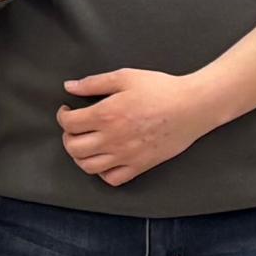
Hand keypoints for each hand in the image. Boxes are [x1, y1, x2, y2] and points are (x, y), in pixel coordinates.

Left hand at [59, 67, 215, 188]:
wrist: (192, 107)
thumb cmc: (161, 89)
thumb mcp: (125, 77)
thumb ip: (93, 83)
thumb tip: (69, 87)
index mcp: (106, 114)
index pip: (69, 123)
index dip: (62, 116)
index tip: (68, 110)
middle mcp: (112, 138)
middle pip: (73, 148)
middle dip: (67, 137)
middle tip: (74, 128)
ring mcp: (126, 155)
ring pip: (88, 166)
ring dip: (80, 156)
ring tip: (86, 144)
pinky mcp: (140, 165)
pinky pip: (112, 178)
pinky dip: (102, 172)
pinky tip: (105, 158)